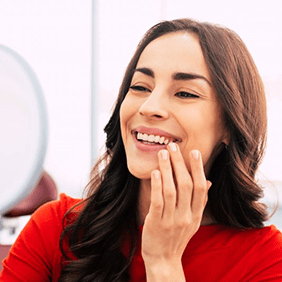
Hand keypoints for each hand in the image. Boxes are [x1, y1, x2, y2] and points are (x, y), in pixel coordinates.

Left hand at [141, 143, 210, 279]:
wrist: (164, 260)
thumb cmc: (177, 236)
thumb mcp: (193, 221)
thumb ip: (199, 202)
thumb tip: (207, 181)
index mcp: (196, 214)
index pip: (200, 188)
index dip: (198, 169)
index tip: (193, 152)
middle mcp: (186, 216)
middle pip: (186, 185)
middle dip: (180, 164)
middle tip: (173, 146)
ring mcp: (171, 221)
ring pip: (172, 191)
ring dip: (168, 170)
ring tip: (162, 154)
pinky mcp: (156, 223)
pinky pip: (158, 202)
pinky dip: (157, 186)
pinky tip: (155, 172)